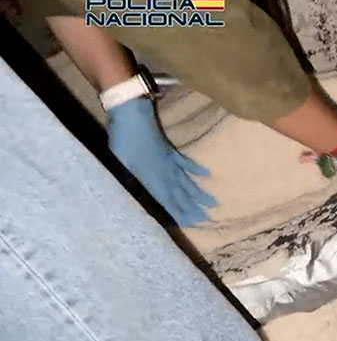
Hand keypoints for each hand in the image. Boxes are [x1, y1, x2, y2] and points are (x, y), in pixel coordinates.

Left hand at [107, 98, 216, 225]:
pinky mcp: (169, 150)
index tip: (192, 225)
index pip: (168, 201)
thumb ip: (129, 182)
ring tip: (213, 203)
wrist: (132, 115)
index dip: (180, 213)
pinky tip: (206, 174)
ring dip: (199, 193)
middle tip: (207, 220)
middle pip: (181, 193)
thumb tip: (134, 198)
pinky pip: (185, 162)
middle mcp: (164, 172)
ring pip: (186, 180)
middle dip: (193, 208)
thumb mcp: (120, 164)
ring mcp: (169, 161)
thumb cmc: (122, 140)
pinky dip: (196, 169)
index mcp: (151, 178)